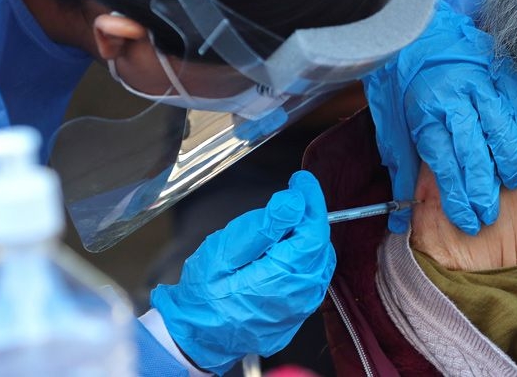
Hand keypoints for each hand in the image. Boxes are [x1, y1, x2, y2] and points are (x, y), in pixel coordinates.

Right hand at [150, 171, 334, 374]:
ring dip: (304, 236)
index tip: (302, 181)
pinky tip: (280, 250)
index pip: (315, 231)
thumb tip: (294, 201)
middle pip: (319, 243)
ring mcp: (303, 307)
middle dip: (307, 217)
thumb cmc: (204, 294)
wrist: (196, 336)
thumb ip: (263, 226)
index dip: (311, 201)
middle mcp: (302, 295)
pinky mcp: (299, 311)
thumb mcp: (225, 252)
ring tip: (279, 226)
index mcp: (284, 278)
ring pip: (317, 259)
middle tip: (286, 200)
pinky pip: (311, 276)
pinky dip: (301, 256)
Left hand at [364, 0, 516, 234]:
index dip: (458, 197)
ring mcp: (480, 82)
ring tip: (512, 181)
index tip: (468, 219)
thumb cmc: (404, 84)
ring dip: (509, 161)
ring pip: (502, 129)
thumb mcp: (393, 127)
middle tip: (490, 213)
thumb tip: (401, 220)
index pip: (445, 165)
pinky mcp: (499, 68)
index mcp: (426, 114)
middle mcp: (454, 99)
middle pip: (474, 153)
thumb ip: (402, 171)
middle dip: (483, 189)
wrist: (416, 32)